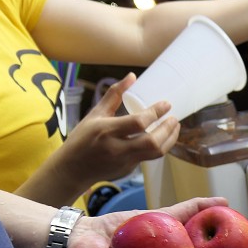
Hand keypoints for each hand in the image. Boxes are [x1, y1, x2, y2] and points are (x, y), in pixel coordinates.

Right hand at [59, 74, 180, 186]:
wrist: (73, 169)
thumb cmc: (82, 138)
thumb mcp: (95, 114)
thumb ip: (114, 95)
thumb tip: (132, 76)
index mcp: (107, 130)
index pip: (138, 122)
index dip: (156, 112)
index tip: (166, 104)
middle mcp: (117, 148)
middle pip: (152, 142)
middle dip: (168, 129)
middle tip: (174, 118)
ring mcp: (125, 161)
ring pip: (156, 153)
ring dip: (169, 140)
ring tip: (174, 127)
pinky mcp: (129, 170)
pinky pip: (149, 158)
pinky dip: (158, 146)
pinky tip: (161, 137)